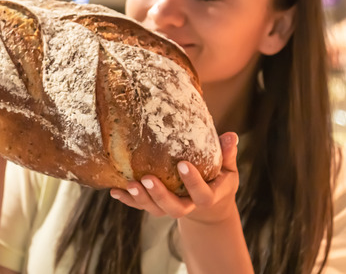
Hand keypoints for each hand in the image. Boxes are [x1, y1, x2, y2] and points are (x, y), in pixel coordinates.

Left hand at [109, 132, 239, 223]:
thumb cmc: (218, 180)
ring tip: (129, 184)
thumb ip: (227, 154)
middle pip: (175, 208)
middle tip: (147, 178)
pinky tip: (114, 190)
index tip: (182, 164)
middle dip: (160, 194)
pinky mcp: (156, 206)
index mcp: (207, 197)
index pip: (202, 194)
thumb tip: (231, 135)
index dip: (192, 181)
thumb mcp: (227, 169)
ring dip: (140, 198)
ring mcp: (170, 208)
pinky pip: (141, 205)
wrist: (208, 206)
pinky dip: (128, 199)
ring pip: (155, 209)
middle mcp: (188, 206)